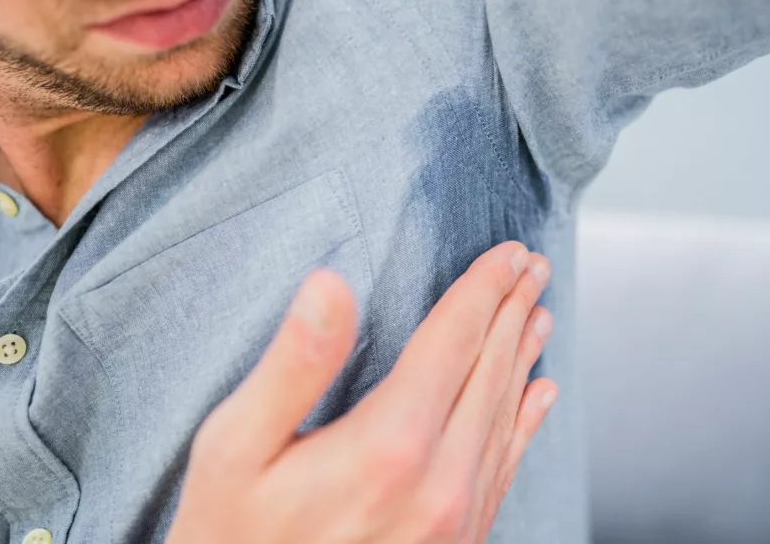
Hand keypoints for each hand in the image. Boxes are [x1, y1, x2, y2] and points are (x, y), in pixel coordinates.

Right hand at [166, 241, 556, 542]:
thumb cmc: (231, 537)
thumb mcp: (235, 449)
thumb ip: (292, 365)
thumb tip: (328, 285)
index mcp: (389, 446)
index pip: (453, 342)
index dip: (482, 289)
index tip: (507, 253)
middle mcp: (438, 485)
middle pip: (489, 372)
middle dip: (511, 310)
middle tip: (530, 266)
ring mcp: (455, 521)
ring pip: (505, 416)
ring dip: (522, 357)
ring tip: (536, 314)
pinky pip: (505, 468)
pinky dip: (526, 422)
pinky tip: (538, 396)